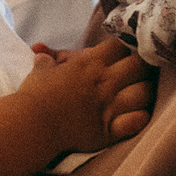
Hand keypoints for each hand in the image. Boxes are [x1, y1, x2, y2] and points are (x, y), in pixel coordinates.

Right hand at [20, 40, 153, 153]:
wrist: (30, 125)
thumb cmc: (34, 95)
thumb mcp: (39, 70)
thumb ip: (46, 58)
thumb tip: (40, 50)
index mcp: (89, 63)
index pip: (120, 46)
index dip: (124, 47)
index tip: (122, 53)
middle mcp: (104, 82)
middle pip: (140, 65)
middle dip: (142, 66)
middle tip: (137, 72)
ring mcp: (109, 106)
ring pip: (144, 92)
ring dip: (144, 91)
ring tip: (139, 93)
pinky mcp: (109, 130)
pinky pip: (138, 121)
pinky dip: (140, 117)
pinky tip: (136, 115)